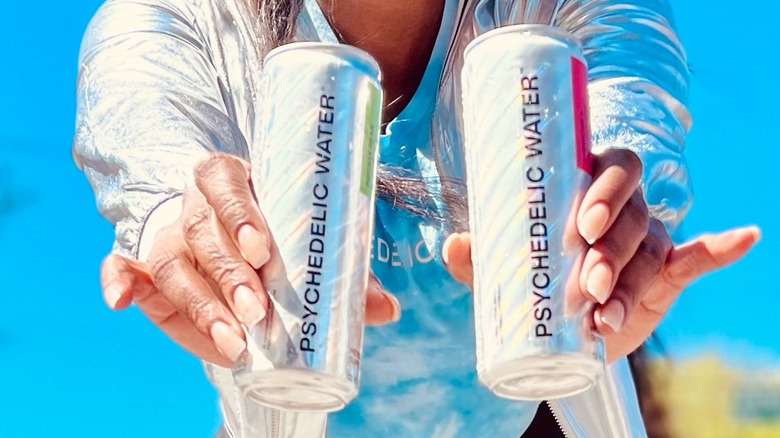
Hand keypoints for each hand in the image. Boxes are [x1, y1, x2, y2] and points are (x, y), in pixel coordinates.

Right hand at [100, 153, 399, 367]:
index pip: (226, 179)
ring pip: (170, 258)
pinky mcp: (144, 265)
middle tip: (256, 307)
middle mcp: (196, 203)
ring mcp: (168, 233)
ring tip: (229, 339)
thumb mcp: (307, 249)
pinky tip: (122, 300)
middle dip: (228, 270)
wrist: (228, 245)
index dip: (240, 211)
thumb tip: (387, 308)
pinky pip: (121, 265)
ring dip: (196, 299)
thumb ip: (343, 273)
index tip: (262, 248)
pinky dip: (117, 280)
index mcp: (236, 182)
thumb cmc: (277, 242)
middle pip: (202, 226)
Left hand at [443, 149, 759, 361]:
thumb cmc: (530, 278)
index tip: (583, 223)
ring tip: (602, 317)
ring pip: (649, 250)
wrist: (560, 325)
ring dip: (629, 283)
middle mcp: (623, 207)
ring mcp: (647, 238)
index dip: (603, 188)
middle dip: (612, 248)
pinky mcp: (664, 273)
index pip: (607, 167)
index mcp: (585, 189)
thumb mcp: (503, 268)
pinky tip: (744, 237)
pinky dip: (719, 248)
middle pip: (631, 211)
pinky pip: (695, 256)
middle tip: (588, 282)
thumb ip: (479, 256)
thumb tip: (453, 244)